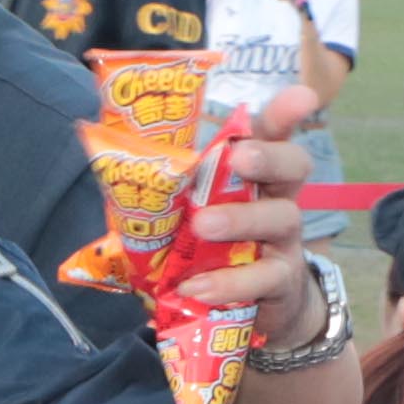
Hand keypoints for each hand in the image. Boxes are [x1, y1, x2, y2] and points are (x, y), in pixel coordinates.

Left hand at [168, 77, 326, 312]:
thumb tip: (103, 152)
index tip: (300, 96)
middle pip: (294, 164)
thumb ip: (163, 184)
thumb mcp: (188, 210)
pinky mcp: (282, 280)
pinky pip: (265, 277)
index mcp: (255, 171)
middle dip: (270, 156)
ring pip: (282, 217)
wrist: (249, 307)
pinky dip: (231, 282)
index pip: (274, 132)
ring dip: (241, 220)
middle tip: (240, 158)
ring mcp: (284, 239)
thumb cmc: (211, 245)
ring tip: (202, 226)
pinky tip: (198, 286)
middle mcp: (277, 196)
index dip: (286, 112)